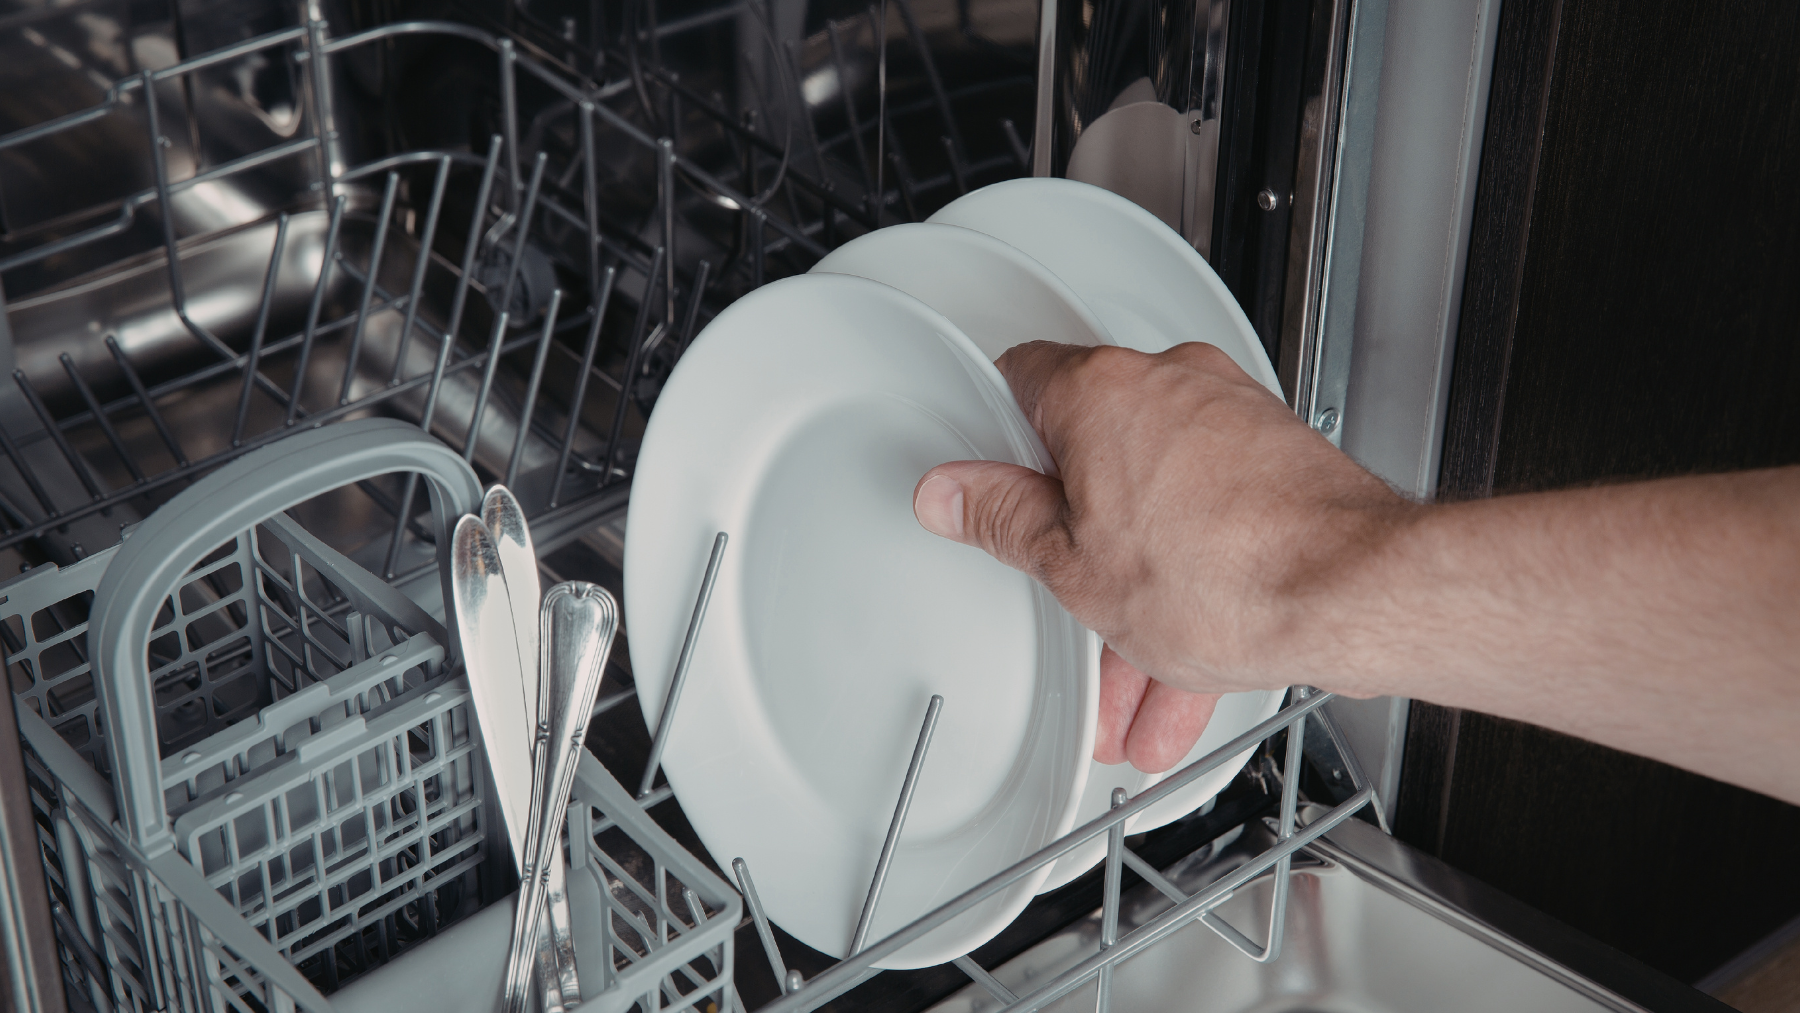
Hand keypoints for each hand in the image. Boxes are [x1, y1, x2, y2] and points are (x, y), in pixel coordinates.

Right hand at [911, 341, 1416, 771]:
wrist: (1356, 596)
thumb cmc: (1231, 573)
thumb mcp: (1074, 567)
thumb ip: (1003, 521)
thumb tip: (954, 493)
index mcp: (1103, 391)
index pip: (1020, 380)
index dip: (994, 437)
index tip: (987, 483)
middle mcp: (1172, 385)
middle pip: (1094, 459)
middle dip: (1081, 547)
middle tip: (1063, 594)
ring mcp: (1232, 422)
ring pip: (1159, 509)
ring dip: (1140, 595)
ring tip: (1133, 680)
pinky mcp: (1279, 465)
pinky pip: (1214, 528)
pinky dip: (1195, 591)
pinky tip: (1185, 673)